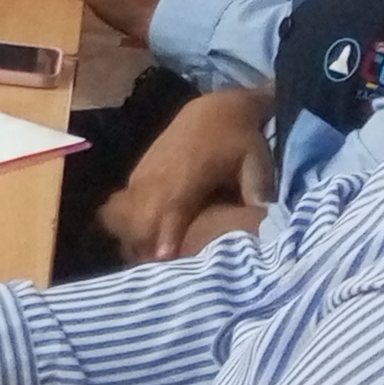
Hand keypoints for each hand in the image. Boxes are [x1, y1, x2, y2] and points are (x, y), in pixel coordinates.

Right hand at [94, 86, 269, 262]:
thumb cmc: (238, 137)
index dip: (166, 235)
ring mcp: (142, 178)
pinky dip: (127, 229)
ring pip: (127, 218)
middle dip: (145, 248)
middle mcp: (158, 178)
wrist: (212, 109)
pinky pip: (121, 211)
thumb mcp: (256, 159)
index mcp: (186, 176)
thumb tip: (263, 218)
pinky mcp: (136, 179)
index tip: (163, 258)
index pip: (170, 209)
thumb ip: (258, 188)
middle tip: (160, 275)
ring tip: (147, 266)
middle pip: (140, 221)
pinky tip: (137, 247)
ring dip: (134, 242)